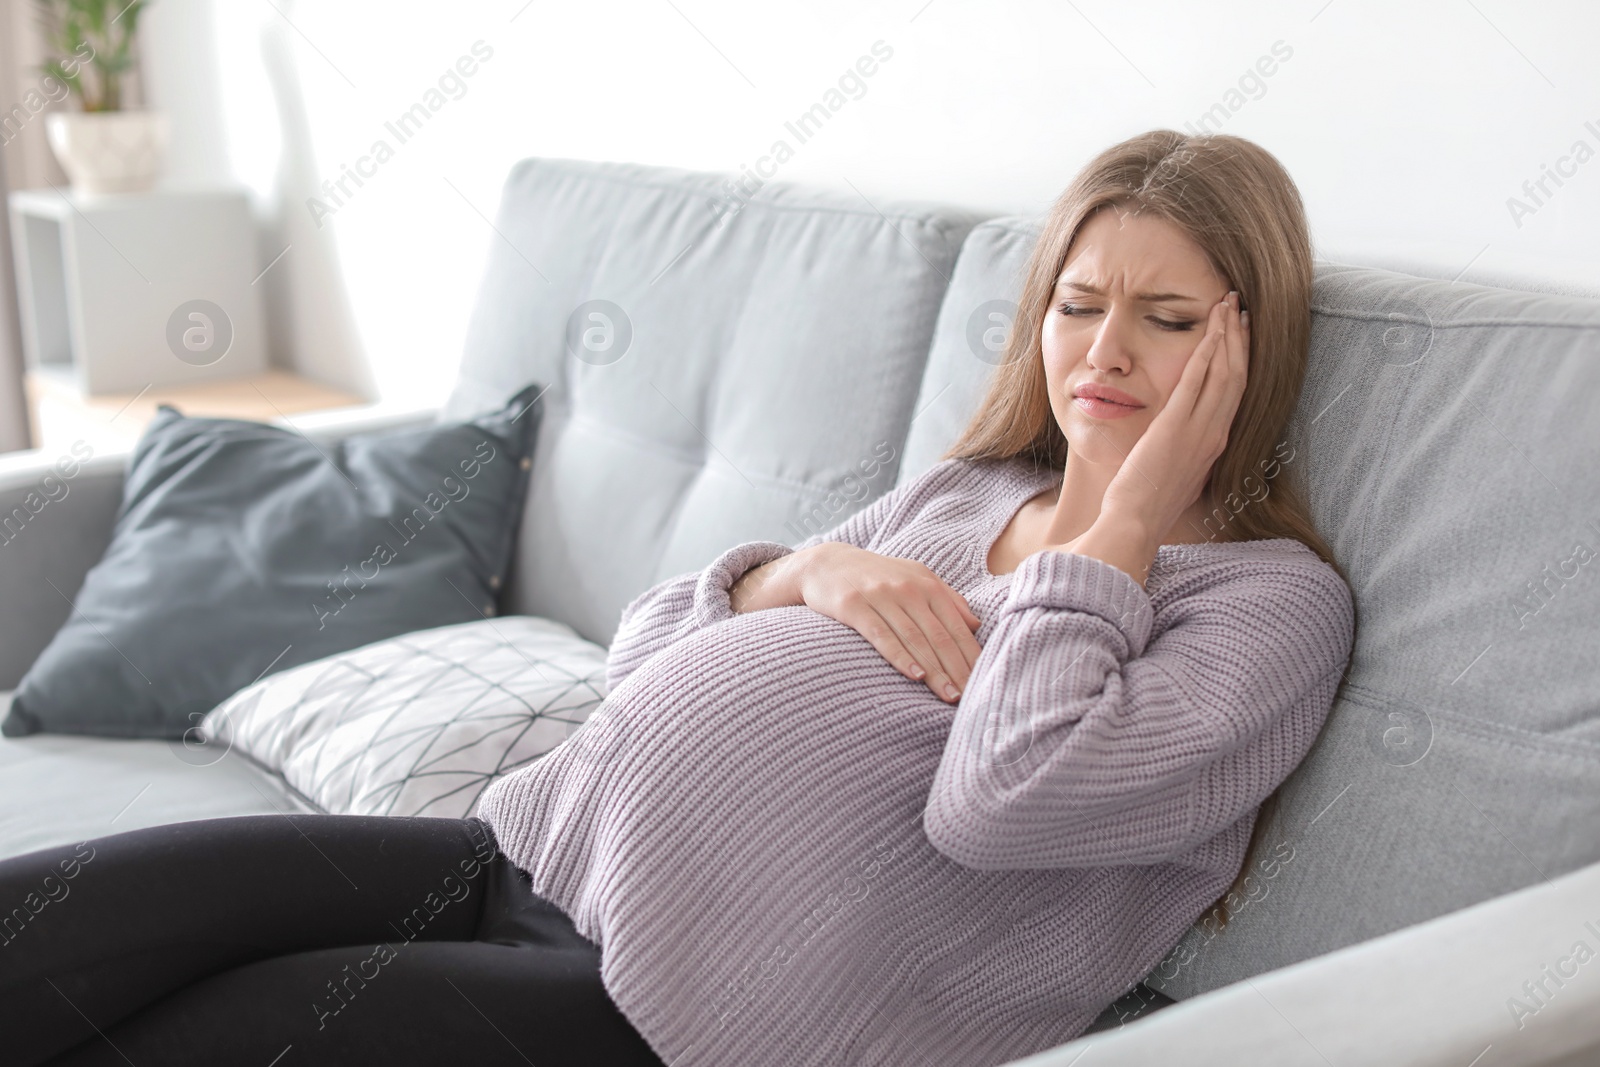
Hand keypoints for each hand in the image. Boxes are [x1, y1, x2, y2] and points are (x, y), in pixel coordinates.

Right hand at [738, 542, 982, 702]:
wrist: (826, 563)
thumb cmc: (877, 576)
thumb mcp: (915, 577)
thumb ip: (947, 598)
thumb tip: (976, 625)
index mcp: (927, 585)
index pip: (956, 625)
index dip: (970, 655)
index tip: (982, 681)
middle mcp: (907, 589)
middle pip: (938, 635)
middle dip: (956, 668)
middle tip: (969, 697)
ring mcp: (880, 596)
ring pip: (914, 639)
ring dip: (934, 670)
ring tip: (948, 694)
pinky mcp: (854, 606)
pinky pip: (881, 635)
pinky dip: (900, 656)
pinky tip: (914, 675)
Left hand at [1098, 290, 1250, 546]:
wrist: (1136, 525)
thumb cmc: (1148, 504)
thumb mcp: (1176, 472)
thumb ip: (1183, 449)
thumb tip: (1179, 437)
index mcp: (1215, 443)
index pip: (1235, 391)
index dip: (1240, 357)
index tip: (1240, 331)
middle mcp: (1215, 434)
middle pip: (1237, 374)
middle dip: (1239, 336)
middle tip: (1238, 305)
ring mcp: (1198, 431)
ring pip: (1223, 372)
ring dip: (1226, 334)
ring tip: (1227, 304)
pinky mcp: (1175, 429)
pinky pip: (1196, 383)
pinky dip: (1206, 353)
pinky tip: (1209, 331)